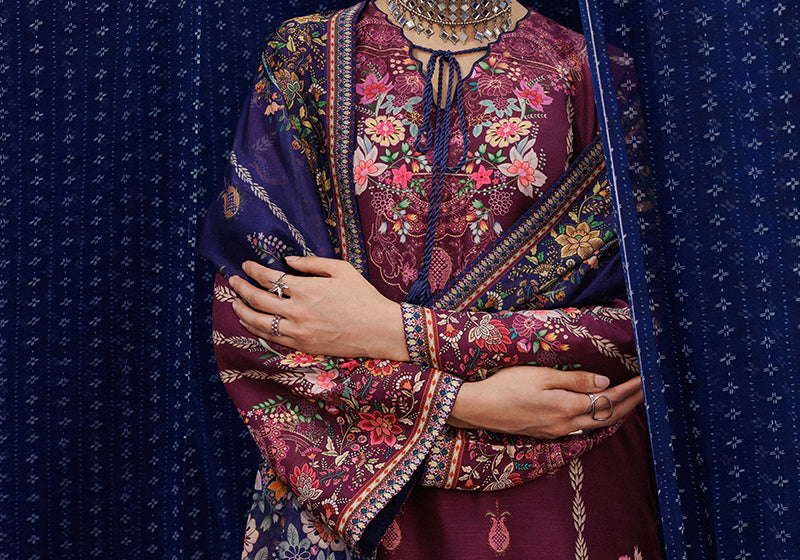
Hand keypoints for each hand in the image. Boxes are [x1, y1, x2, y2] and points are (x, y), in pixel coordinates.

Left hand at [229, 257, 409, 360]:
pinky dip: (256, 329)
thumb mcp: (341, 270)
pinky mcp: (303, 347)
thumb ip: (312, 263)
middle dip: (241, 288)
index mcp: (307, 289)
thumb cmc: (364, 296)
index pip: (269, 278)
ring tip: (234, 303)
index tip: (246, 265)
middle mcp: (298, 311)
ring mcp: (299, 331)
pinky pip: (272, 338)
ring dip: (242, 311)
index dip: (253, 270)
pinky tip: (250, 323)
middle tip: (233, 281)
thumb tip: (288, 260)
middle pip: (257, 299)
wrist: (379, 330)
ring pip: (259, 322)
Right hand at [448, 365, 642, 438]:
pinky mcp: (548, 432)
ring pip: (596, 424)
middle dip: (630, 403)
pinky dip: (598, 418)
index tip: (646, 378)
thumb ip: (575, 380)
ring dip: (616, 411)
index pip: (608, 398)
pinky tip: (599, 410)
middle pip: (608, 416)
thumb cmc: (506, 386)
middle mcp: (567, 424)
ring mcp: (557, 431)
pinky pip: (582, 427)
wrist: (479, 408)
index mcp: (568, 407)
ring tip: (630, 399)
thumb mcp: (541, 375)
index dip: (630, 389)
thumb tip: (605, 383)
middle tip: (647, 390)